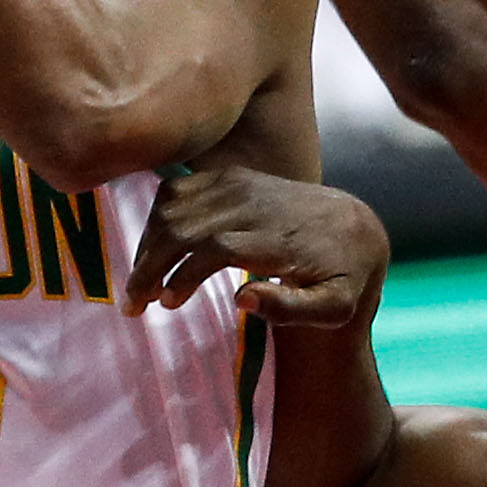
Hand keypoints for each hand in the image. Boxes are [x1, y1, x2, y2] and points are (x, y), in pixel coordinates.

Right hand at [126, 167, 387, 326]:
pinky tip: (153, 248)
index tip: (166, 304)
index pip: (212, 248)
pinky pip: (176, 189)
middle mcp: (251, 203)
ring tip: (140, 282)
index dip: (181, 275)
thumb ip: (293, 309)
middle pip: (182, 226)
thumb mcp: (337, 306)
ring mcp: (237, 184)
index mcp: (274, 237)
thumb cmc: (343, 276)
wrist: (354, 227)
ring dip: (147, 244)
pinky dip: (155, 218)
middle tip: (132, 305)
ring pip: (171, 207)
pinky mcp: (229, 176)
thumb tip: (241, 298)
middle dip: (149, 265)